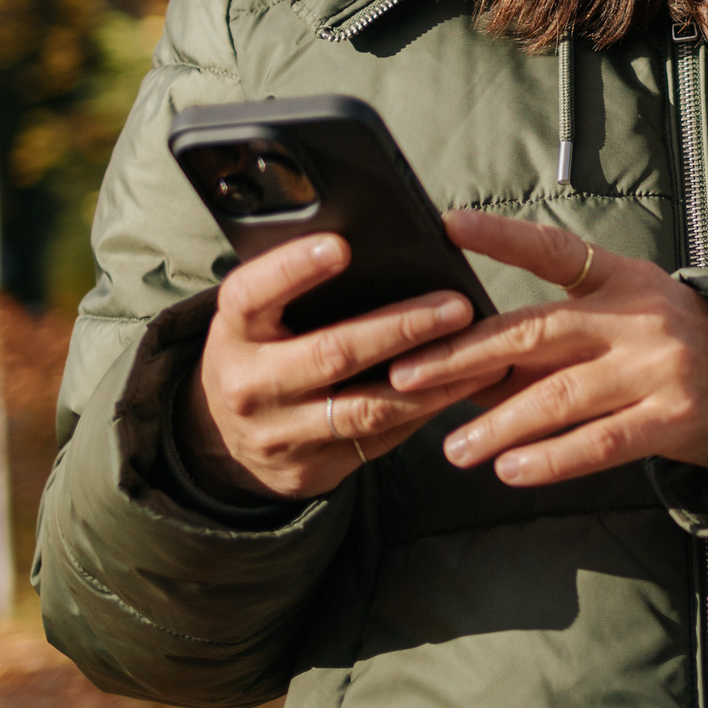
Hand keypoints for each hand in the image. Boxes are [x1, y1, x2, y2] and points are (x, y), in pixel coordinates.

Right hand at [189, 235, 476, 501]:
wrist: (225, 441)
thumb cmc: (260, 352)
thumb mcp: (257, 319)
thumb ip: (293, 288)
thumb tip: (374, 239)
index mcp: (232, 333)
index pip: (252, 294)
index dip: (293, 269)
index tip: (342, 245)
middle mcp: (250, 385)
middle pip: (331, 353)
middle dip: (401, 328)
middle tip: (456, 306)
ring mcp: (281, 434)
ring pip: (367, 407)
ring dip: (433, 379)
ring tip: (483, 352)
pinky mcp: (314, 468)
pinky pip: (381, 439)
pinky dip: (426, 410)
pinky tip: (464, 386)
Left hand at [386, 211, 707, 487]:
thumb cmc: (675, 347)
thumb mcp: (627, 316)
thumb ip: (558, 334)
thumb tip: (466, 360)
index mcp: (622, 279)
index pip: (554, 250)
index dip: (502, 236)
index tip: (447, 224)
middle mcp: (637, 317)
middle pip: (536, 332)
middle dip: (463, 356)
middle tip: (406, 375)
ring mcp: (657, 367)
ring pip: (560, 396)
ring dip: (498, 423)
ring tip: (453, 447)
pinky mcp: (674, 418)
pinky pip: (601, 442)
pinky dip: (552, 459)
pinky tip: (511, 470)